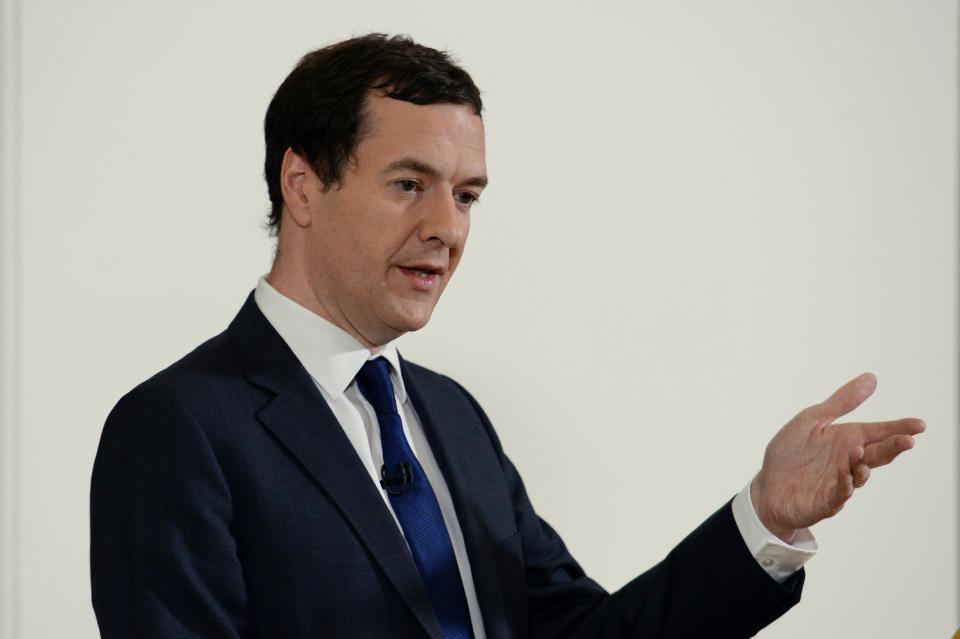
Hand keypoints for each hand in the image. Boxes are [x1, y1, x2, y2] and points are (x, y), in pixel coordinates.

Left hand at [751, 373, 924, 542]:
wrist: (766, 486)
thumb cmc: (791, 453)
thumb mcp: (813, 420)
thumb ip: (842, 402)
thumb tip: (872, 377)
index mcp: (847, 440)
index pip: (878, 432)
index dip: (899, 429)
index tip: (920, 425)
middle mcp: (848, 462)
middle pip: (877, 454)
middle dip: (893, 447)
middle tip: (908, 440)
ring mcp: (839, 483)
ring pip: (859, 475)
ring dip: (861, 464)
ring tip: (859, 450)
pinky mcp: (825, 502)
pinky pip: (839, 494)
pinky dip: (844, 483)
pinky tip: (845, 472)